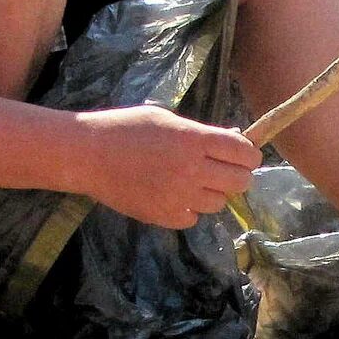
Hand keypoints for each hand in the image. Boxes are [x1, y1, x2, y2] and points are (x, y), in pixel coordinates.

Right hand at [73, 105, 258, 229]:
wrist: (88, 155)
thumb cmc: (126, 128)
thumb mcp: (166, 119)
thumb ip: (201, 132)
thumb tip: (235, 142)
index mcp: (193, 140)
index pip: (244, 152)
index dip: (250, 155)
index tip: (245, 156)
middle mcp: (191, 170)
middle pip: (240, 182)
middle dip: (238, 175)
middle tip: (224, 171)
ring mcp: (179, 196)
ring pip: (219, 203)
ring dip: (213, 193)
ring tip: (192, 181)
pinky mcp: (165, 216)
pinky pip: (194, 219)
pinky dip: (189, 210)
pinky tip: (174, 195)